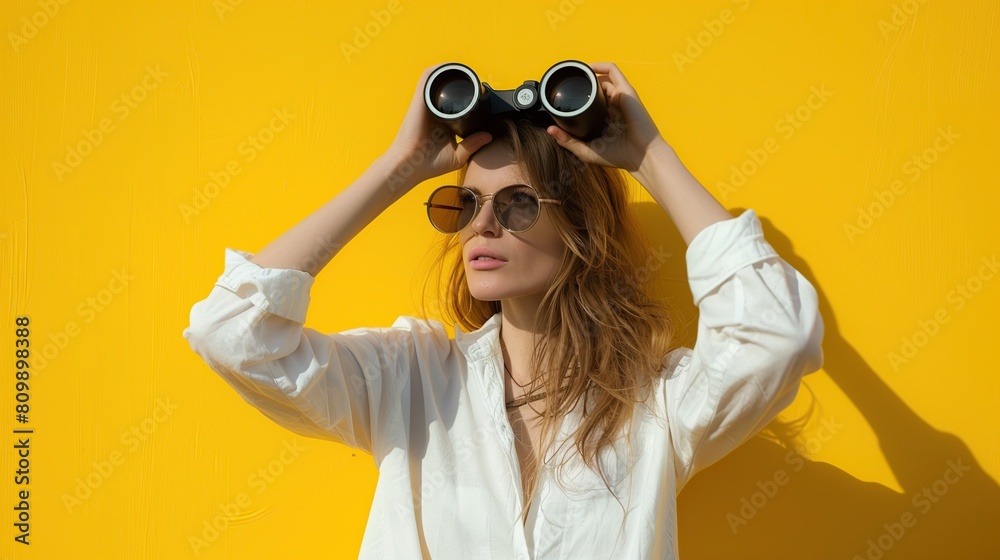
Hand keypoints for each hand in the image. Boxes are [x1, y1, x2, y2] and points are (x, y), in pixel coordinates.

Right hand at [384, 64, 493, 190]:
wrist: (410, 165)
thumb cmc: (428, 164)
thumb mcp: (458, 155)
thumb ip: (472, 145)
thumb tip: (488, 136)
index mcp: (442, 122)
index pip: (454, 104)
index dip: (465, 96)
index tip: (479, 94)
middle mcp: (433, 111)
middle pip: (446, 89)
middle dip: (460, 81)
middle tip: (475, 80)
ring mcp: (426, 104)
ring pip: (437, 80)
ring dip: (449, 72)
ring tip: (465, 70)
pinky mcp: (420, 100)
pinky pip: (427, 78)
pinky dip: (437, 70)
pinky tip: (449, 67)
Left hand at [545, 62, 667, 175]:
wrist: (641, 156)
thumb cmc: (618, 156)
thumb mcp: (586, 151)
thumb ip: (568, 141)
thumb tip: (549, 129)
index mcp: (604, 120)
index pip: (589, 103)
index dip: (576, 97)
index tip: (561, 97)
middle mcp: (612, 106)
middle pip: (594, 88)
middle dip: (579, 83)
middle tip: (563, 84)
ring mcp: (619, 97)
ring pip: (601, 78)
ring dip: (587, 73)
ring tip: (572, 74)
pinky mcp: (625, 90)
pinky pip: (613, 71)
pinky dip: (600, 66)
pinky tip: (587, 67)